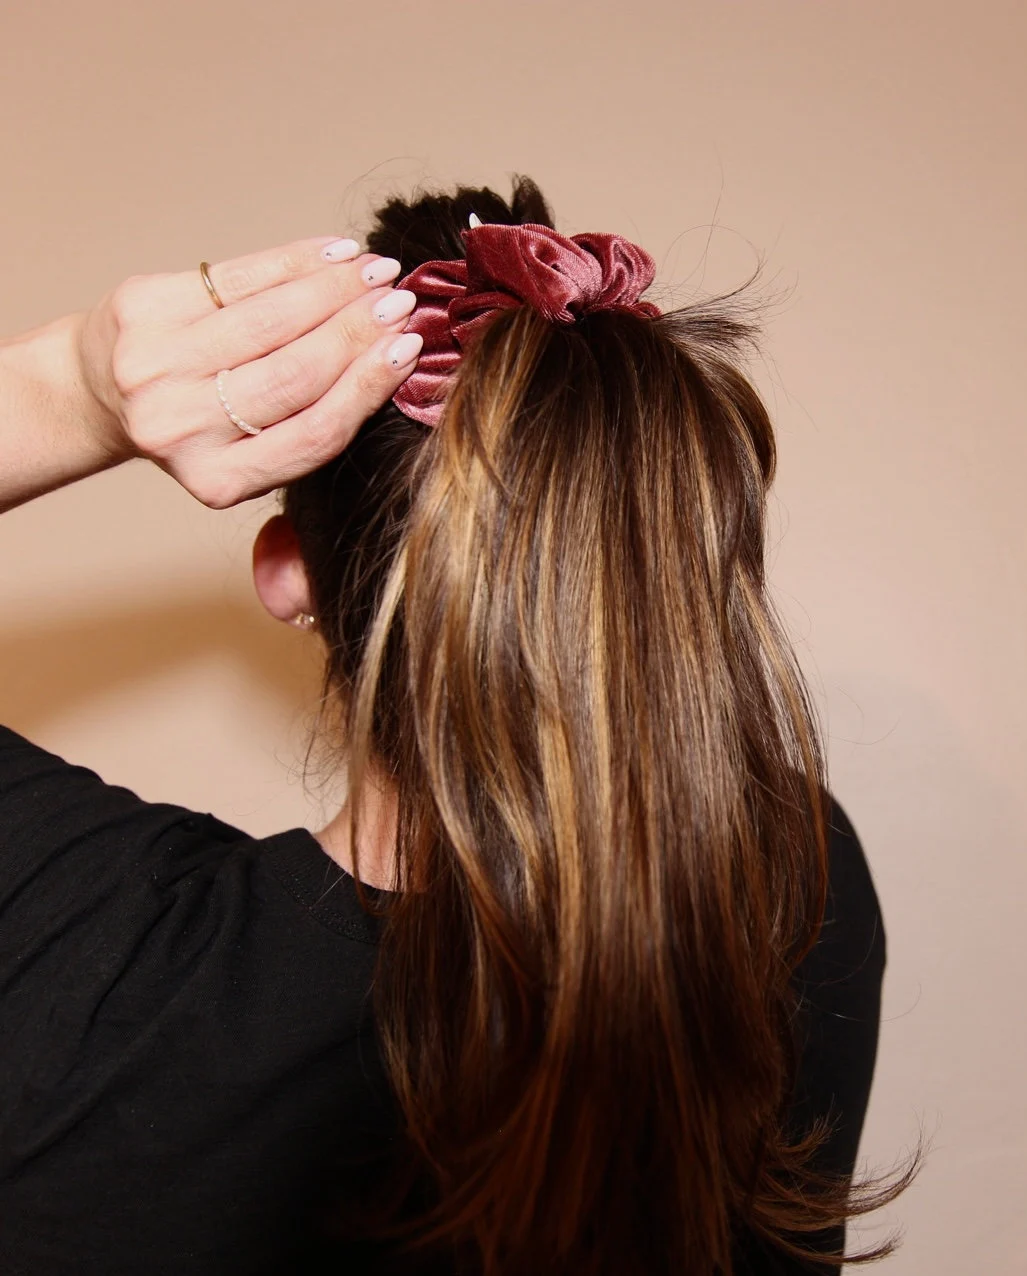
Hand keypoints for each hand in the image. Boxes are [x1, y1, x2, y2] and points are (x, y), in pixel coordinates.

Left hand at [75, 237, 422, 508]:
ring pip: (269, 321)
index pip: (314, 433)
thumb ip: (305, 424)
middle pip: (295, 375)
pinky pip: (238, 278)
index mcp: (219, 480)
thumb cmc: (194, 420)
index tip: (407, 348)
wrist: (99, 391)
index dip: (367, 386)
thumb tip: (392, 358)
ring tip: (377, 271)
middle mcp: (182, 430)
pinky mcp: (144, 310)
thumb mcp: (243, 451)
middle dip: (358, 332)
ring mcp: (157, 369)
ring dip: (335, 290)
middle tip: (401, 303)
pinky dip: (294, 262)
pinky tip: (334, 253)